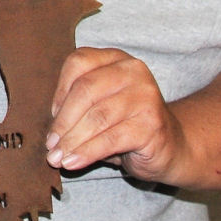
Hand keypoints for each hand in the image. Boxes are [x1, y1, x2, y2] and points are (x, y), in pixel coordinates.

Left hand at [44, 47, 184, 181]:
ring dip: (72, 141)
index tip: (51, 117)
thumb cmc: (125, 125)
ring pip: (97, 117)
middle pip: (85, 90)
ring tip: (57, 158)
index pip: (78, 63)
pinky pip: (110, 139)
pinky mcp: (152, 124)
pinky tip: (73, 162)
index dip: (59, 91)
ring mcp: (146, 96)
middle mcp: (133, 71)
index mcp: (116, 58)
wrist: (171, 146)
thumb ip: (77, 106)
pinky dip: (87, 153)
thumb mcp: (100, 107)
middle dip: (63, 121)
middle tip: (50, 145)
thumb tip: (49, 131)